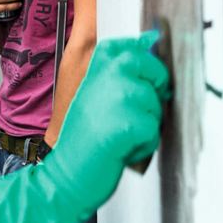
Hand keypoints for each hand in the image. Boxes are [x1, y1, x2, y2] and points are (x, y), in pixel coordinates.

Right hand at [0, 31, 169, 222]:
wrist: (65, 175)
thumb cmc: (82, 141)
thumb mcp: (94, 97)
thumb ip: (118, 75)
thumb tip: (150, 46)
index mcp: (96, 67)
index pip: (133, 46)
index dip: (146, 64)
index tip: (142, 80)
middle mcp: (107, 76)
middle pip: (154, 71)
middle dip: (154, 94)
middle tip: (132, 115)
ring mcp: (118, 98)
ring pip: (157, 106)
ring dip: (146, 126)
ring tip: (119, 136)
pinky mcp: (128, 124)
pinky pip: (153, 131)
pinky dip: (144, 146)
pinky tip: (121, 149)